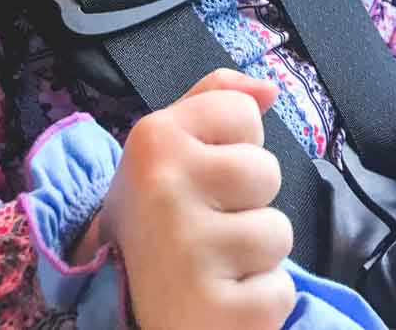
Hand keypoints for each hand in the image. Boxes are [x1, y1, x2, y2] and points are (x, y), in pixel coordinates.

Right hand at [98, 68, 295, 329]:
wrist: (114, 300)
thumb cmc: (156, 212)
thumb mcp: (168, 144)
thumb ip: (215, 100)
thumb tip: (269, 88)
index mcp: (155, 139)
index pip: (244, 113)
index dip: (232, 145)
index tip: (199, 173)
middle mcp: (166, 189)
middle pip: (266, 171)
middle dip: (248, 200)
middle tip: (205, 223)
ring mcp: (189, 253)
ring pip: (278, 232)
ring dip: (255, 253)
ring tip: (212, 261)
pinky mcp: (215, 313)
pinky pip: (281, 290)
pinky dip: (258, 300)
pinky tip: (218, 297)